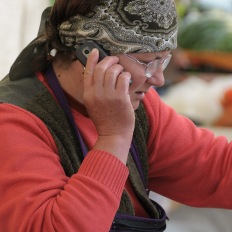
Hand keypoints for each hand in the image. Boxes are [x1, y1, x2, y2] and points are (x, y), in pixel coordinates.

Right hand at [83, 48, 134, 162]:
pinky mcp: (120, 98)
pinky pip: (123, 78)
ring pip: (113, 71)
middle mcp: (96, 93)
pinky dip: (126, 75)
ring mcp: (108, 95)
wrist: (113, 135)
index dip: (91, 59)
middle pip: (100, 68)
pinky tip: (127, 79)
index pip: (88, 71)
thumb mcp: (94, 105)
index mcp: (88, 94)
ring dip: (119, 68)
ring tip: (122, 71)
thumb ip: (95, 90)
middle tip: (115, 59)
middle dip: (109, 60)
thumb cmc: (105, 120)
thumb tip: (101, 75)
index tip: (95, 51)